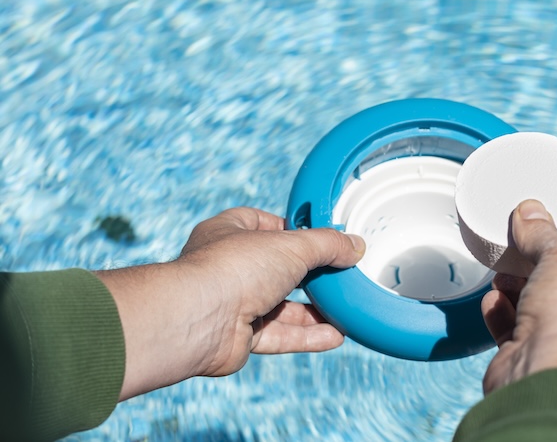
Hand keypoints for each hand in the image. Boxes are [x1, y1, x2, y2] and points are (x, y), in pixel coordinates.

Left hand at [95, 207, 364, 399]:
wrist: (197, 320)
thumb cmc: (233, 268)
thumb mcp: (292, 245)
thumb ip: (328, 244)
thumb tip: (355, 246)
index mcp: (231, 232)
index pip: (267, 224)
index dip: (297, 230)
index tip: (327, 237)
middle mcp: (230, 267)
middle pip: (279, 268)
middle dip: (310, 274)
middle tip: (342, 274)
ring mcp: (234, 302)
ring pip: (281, 306)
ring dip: (314, 310)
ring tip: (346, 308)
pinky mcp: (240, 336)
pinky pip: (279, 335)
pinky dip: (307, 335)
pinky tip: (336, 335)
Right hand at [480, 200, 556, 403]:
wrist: (543, 382)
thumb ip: (547, 233)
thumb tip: (529, 212)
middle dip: (547, 270)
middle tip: (526, 249)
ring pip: (548, 317)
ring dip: (522, 291)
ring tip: (504, 272)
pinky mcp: (538, 373)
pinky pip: (522, 339)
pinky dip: (506, 317)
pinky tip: (494, 299)